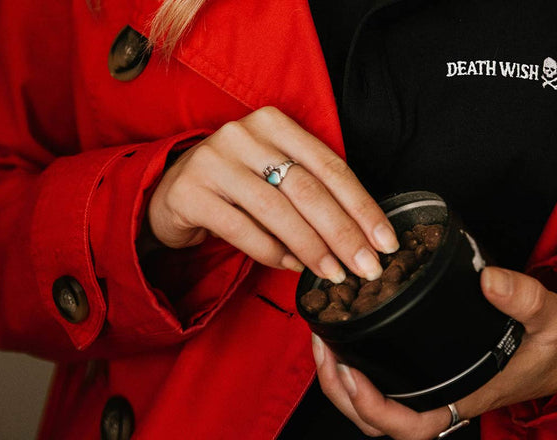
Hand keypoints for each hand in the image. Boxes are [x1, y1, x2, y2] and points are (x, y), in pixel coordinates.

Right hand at [147, 106, 399, 281]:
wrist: (170, 192)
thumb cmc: (236, 186)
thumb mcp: (274, 173)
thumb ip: (312, 190)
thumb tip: (362, 235)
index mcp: (274, 123)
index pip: (329, 166)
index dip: (362, 206)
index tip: (386, 241)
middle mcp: (243, 135)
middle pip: (307, 189)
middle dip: (343, 233)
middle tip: (367, 267)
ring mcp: (213, 161)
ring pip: (277, 211)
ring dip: (312, 248)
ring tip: (333, 274)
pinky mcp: (190, 193)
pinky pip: (242, 230)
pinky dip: (272, 253)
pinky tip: (293, 267)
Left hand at [314, 267, 556, 438]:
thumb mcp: (553, 317)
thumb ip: (523, 298)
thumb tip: (487, 279)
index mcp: (467, 396)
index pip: (409, 425)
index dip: (372, 408)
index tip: (352, 372)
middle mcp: (446, 398)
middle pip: (376, 420)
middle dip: (340, 390)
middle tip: (323, 346)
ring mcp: (437, 387)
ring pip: (375, 405)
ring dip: (342, 379)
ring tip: (325, 340)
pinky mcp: (433, 371)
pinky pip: (387, 383)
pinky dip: (359, 367)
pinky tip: (347, 337)